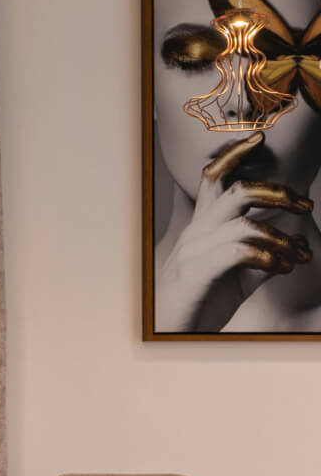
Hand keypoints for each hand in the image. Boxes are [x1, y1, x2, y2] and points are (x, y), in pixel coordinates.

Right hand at [155, 131, 314, 332]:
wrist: (169, 337)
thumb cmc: (200, 304)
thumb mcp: (237, 277)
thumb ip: (262, 255)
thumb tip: (295, 243)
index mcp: (202, 229)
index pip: (213, 179)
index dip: (234, 155)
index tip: (259, 138)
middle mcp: (195, 234)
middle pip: (238, 192)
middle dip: (279, 194)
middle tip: (307, 206)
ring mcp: (193, 252)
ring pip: (244, 224)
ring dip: (282, 239)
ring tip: (297, 256)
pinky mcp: (197, 274)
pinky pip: (239, 252)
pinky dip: (269, 257)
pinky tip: (282, 268)